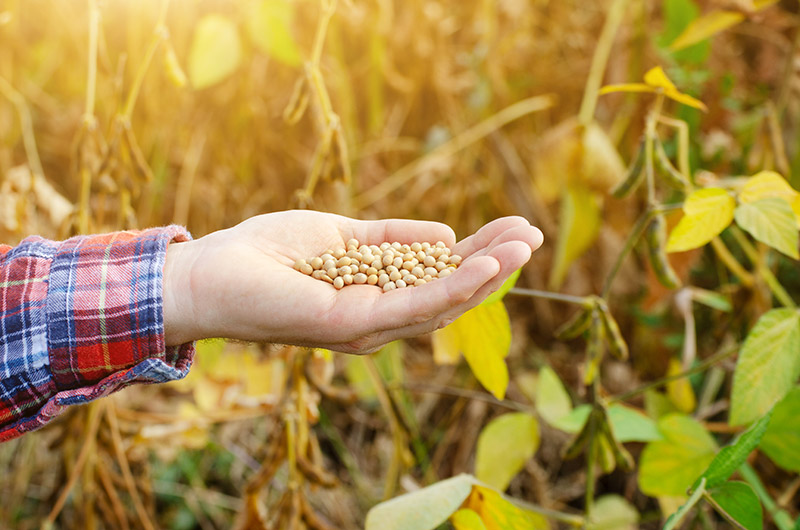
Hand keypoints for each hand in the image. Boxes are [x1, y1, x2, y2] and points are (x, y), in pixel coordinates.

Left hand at [163, 210, 542, 352]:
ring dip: (487, 274)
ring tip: (524, 244)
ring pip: (443, 303)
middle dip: (494, 265)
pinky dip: (453, 285)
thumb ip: (393, 238)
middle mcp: (378, 320)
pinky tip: (485, 262)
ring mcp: (368, 326)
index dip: (480, 256)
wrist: (211, 272)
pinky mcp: (352, 324)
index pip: (439, 279)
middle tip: (533, 234)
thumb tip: (448, 236)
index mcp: (377, 298)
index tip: (513, 229)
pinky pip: (413, 304)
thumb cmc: (268, 254)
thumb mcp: (344, 237)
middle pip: (450, 295)